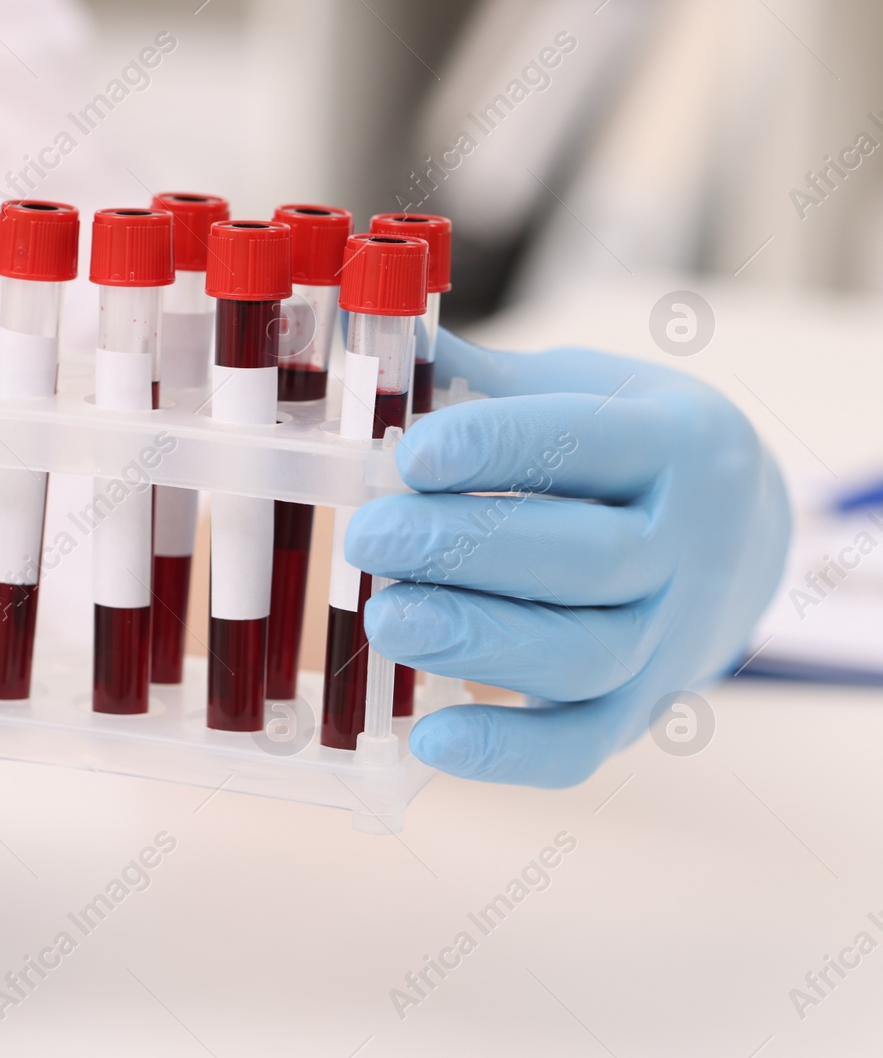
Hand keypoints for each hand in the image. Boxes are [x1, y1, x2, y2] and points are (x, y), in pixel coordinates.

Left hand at [345, 329, 790, 786]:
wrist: (735, 533)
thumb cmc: (619, 450)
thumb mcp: (573, 390)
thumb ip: (481, 380)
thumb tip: (375, 349)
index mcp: (675, 442)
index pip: (588, 444)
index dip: (497, 449)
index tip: (409, 452)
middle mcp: (687, 545)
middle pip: (582, 558)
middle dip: (466, 550)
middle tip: (369, 537)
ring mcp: (671, 637)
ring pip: (584, 653)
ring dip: (479, 641)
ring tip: (385, 622)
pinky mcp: (641, 709)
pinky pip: (582, 746)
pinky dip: (510, 753)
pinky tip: (430, 739)